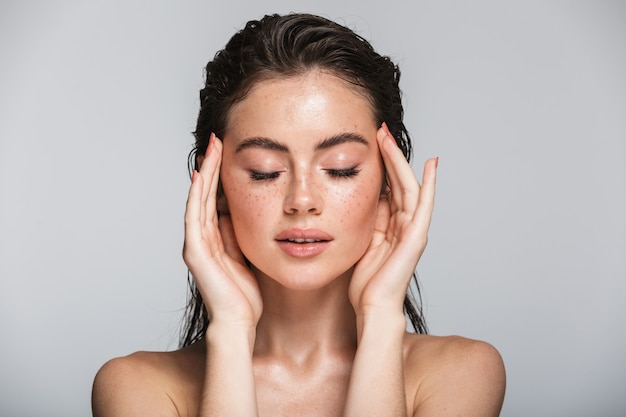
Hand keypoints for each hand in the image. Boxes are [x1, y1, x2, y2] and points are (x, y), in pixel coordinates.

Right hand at [183, 133, 262, 328]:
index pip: (214, 199)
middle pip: (204, 194)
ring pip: (199, 200)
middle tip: (217, 139)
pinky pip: (196, 217)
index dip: (219, 175)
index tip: (226, 151)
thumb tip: (237, 212)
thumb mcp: (245, 255)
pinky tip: (203, 175)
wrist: (239, 321)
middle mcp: (201, 238)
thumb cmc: (245, 295)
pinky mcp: (195, 252)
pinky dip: (198, 195)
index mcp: (214, 239)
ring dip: (205, 173)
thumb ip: (238, 235)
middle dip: (211, 166)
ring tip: (212, 148)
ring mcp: (196, 244)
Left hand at [349, 123, 436, 317]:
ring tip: (388, 138)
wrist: (372, 307)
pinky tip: (431, 165)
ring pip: (410, 187)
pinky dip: (430, 184)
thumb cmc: (366, 281)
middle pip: (400, 181)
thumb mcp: (362, 241)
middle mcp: (405, 224)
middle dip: (390, 155)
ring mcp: (413, 230)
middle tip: (380, 130)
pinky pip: (424, 206)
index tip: (371, 141)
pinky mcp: (417, 237)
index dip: (382, 164)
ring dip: (400, 162)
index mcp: (391, 224)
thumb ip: (368, 219)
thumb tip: (364, 196)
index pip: (388, 186)